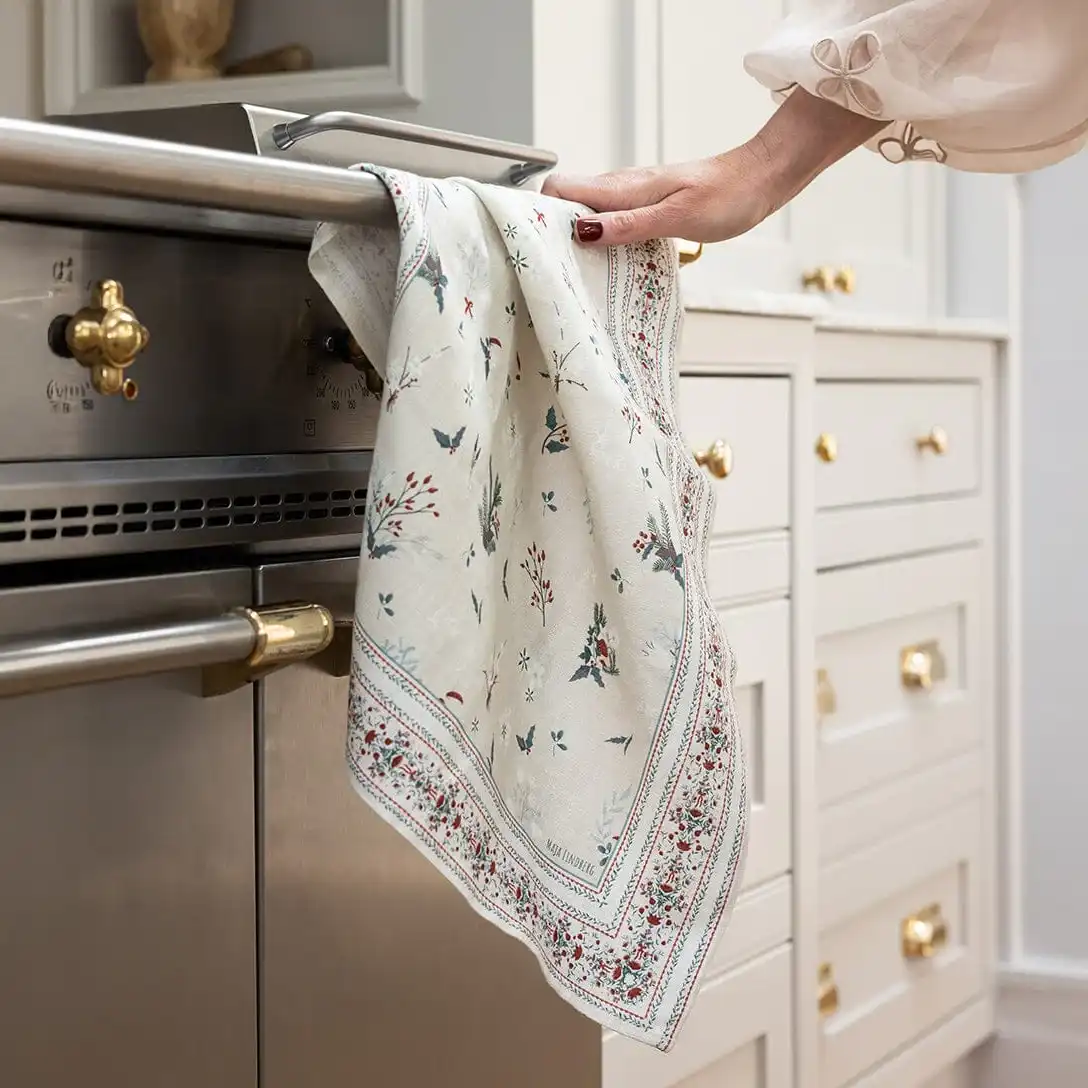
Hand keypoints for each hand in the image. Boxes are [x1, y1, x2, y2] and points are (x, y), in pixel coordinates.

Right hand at [542, 144, 774, 246]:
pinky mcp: (646, 206)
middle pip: (568, 204)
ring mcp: (633, 196)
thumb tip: (583, 231)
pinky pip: (612, 222)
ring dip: (579, 239)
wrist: (759, 179)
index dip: (540, 211)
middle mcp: (621, 188)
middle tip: (554, 268)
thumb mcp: (675, 216)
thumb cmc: (726, 196)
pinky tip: (610, 263)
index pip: (560, 188)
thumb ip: (628, 225)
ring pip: (589, 214)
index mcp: (623, 187)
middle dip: (553, 232)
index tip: (534, 242)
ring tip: (577, 273)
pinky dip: (604, 240)